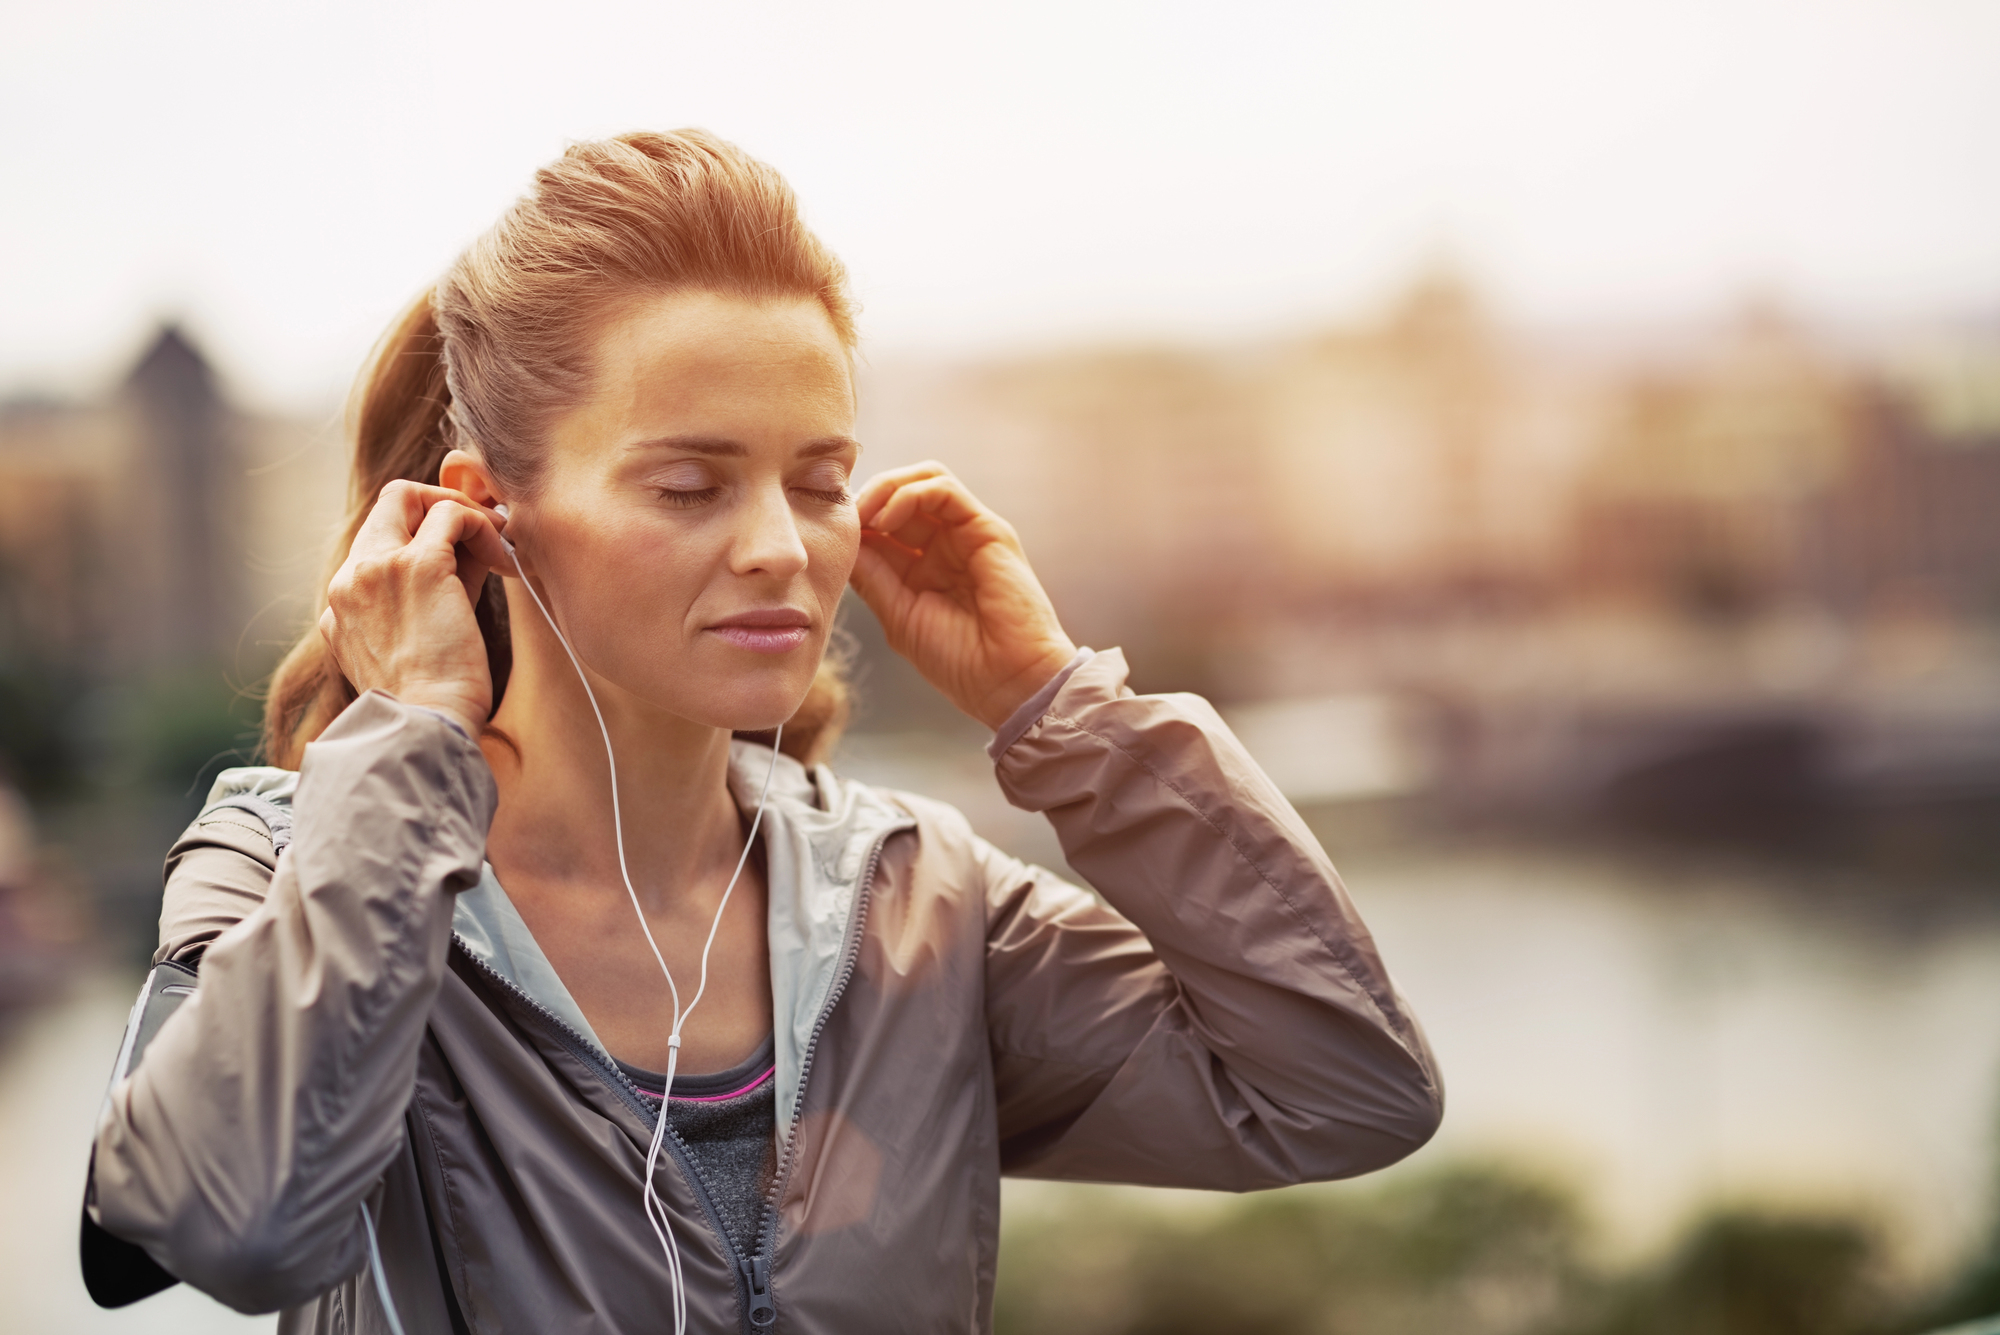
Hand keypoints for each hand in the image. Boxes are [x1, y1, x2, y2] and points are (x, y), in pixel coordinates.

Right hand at [318, 481, 512, 737]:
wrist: (426, 725)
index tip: (462, 552)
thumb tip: (472, 554)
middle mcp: (348, 580)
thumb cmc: (433, 702)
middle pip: (387, 505)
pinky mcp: (415, 566)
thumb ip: (429, 598)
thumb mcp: (414, 645)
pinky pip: (452, 516)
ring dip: (463, 513)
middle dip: (438, 505)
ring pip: (412, 498)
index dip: (424, 536)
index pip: (378, 542)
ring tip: (497, 545)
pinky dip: (483, 526)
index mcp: (341, 606)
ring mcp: (376, 568)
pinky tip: (504, 558)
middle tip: (480, 529)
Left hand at [849, 463, 1076, 729]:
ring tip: (865, 514)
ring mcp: (966, 534)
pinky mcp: (987, 528)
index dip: (856, 521)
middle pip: (902, 494)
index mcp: (923, 568)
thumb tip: (844, 543)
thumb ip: (873, 577)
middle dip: (867, 498)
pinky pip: (944, 488)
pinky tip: (888, 518)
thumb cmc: (959, 662)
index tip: (830, 533)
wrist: (1008, 682)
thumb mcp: (900, 617)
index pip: (884, 524)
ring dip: (886, 488)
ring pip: (924, 479)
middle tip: (844, 517)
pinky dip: (910, 493)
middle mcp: (945, 545)